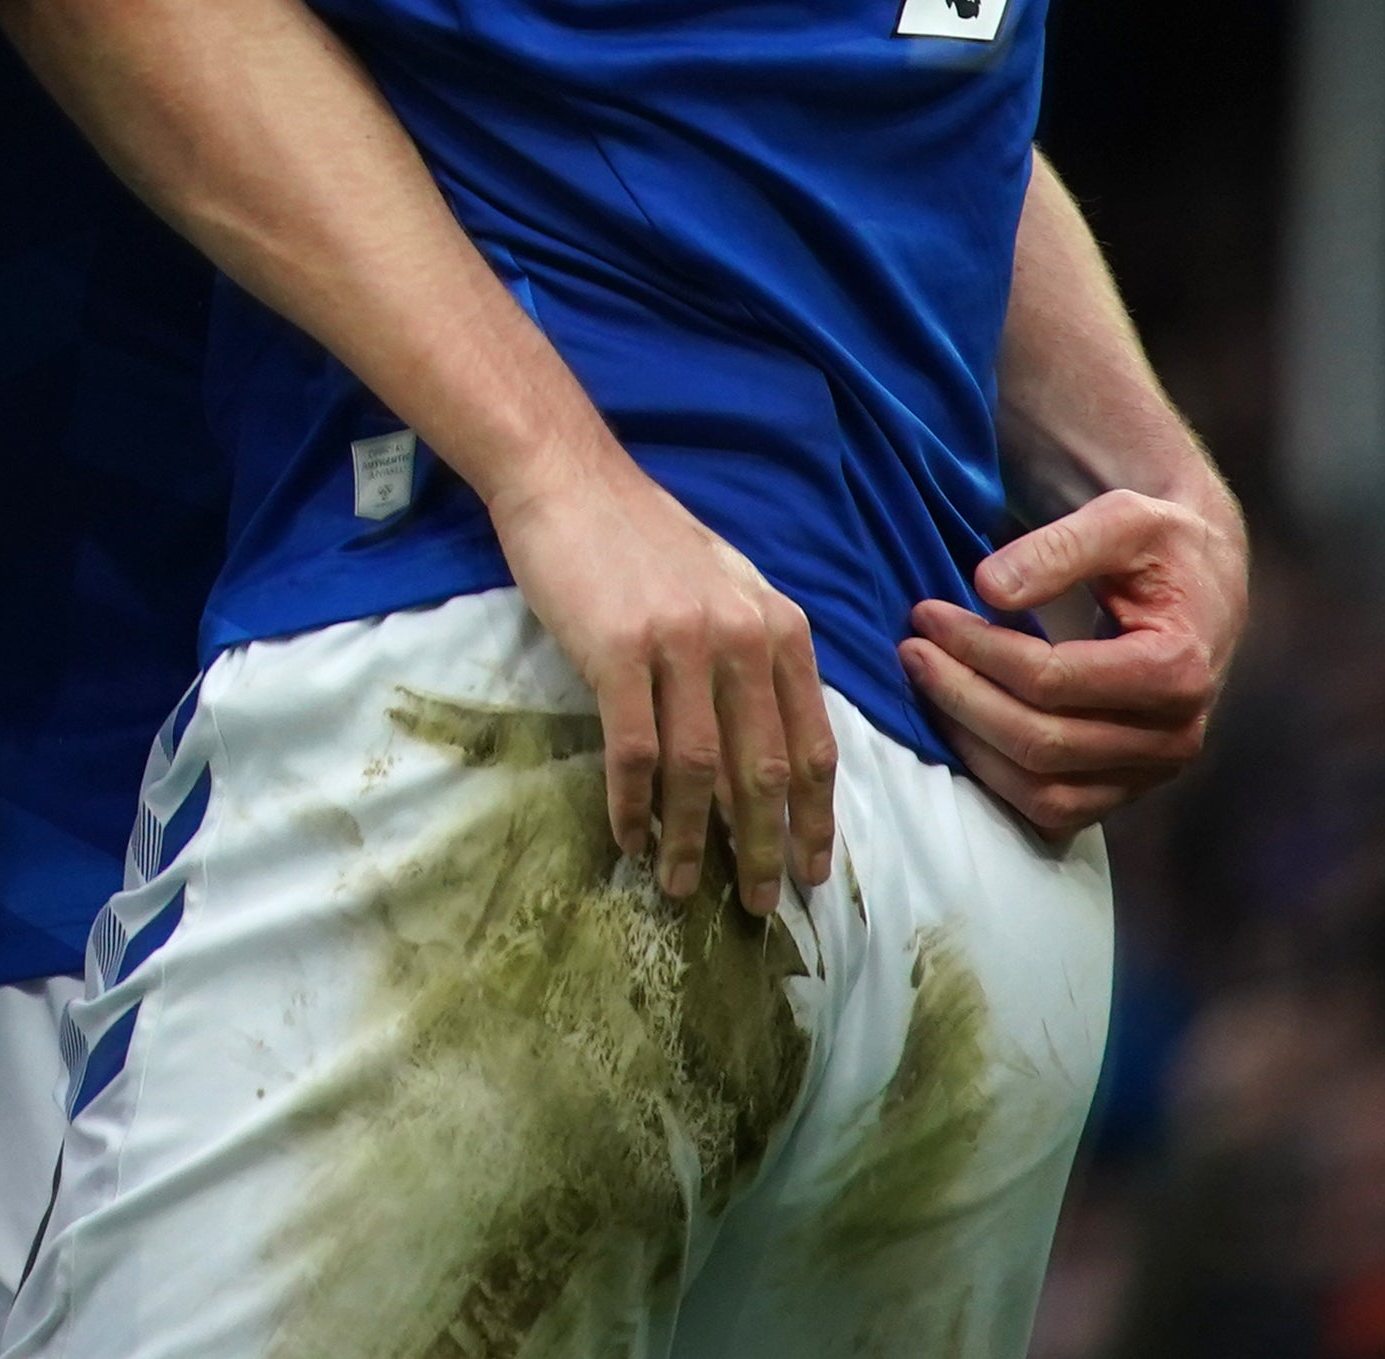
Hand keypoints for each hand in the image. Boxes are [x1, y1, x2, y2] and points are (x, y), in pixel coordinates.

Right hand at [497, 450, 839, 911]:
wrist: (568, 478)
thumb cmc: (643, 538)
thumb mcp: (728, 588)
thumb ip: (759, 656)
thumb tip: (772, 746)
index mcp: (780, 627)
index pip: (814, 744)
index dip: (816, 819)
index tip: (812, 873)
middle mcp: (744, 637)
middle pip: (765, 769)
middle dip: (764, 847)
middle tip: (758, 904)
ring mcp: (682, 643)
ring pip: (700, 770)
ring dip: (693, 840)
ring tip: (682, 887)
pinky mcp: (618, 650)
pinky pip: (635, 751)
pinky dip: (634, 806)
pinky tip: (629, 838)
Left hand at [901, 486, 1246, 841]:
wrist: (1204, 585)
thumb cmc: (1163, 546)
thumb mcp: (1122, 518)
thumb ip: (1059, 547)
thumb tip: (987, 588)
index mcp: (1177, 670)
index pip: (1053, 680)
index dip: (978, 650)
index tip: (926, 615)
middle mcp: (1173, 737)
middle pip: (1041, 742)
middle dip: (961, 696)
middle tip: (912, 651)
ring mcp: (1152, 772)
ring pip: (1043, 790)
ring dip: (970, 744)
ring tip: (925, 687)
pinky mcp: (1130, 788)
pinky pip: (1055, 809)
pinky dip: (999, 779)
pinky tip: (960, 728)